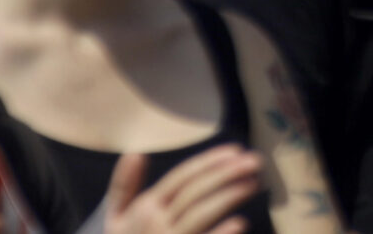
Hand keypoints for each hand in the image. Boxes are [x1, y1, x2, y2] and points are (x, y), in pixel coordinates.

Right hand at [104, 146, 264, 233]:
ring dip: (228, 197)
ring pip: (199, 215)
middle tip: (256, 161)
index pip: (181, 177)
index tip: (236, 150)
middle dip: (226, 174)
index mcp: (145, 207)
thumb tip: (134, 152)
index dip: (209, 161)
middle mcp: (155, 223)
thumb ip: (124, 186)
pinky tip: (240, 223)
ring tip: (254, 183)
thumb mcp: (117, 218)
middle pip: (195, 192)